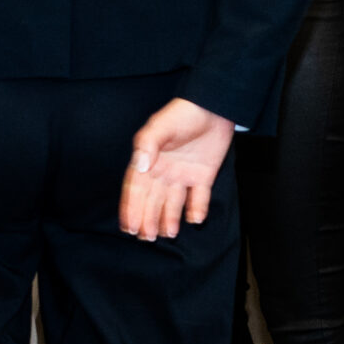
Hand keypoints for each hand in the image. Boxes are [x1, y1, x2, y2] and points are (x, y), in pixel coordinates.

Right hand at [119, 98, 233, 240]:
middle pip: (153, 200)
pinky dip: (196, 209)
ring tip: (165, 235)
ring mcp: (184, 174)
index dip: (131, 208)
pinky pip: (199, 197)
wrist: (215, 106)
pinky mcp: (203, 176)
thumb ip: (147, 145)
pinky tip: (194, 220)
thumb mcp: (160, 126)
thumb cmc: (183, 113)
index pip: (137, 188)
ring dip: (168, 219)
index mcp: (150, 159)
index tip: (128, 226)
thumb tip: (138, 167)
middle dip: (147, 219)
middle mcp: (164, 170)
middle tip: (145, 238)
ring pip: (172, 203)